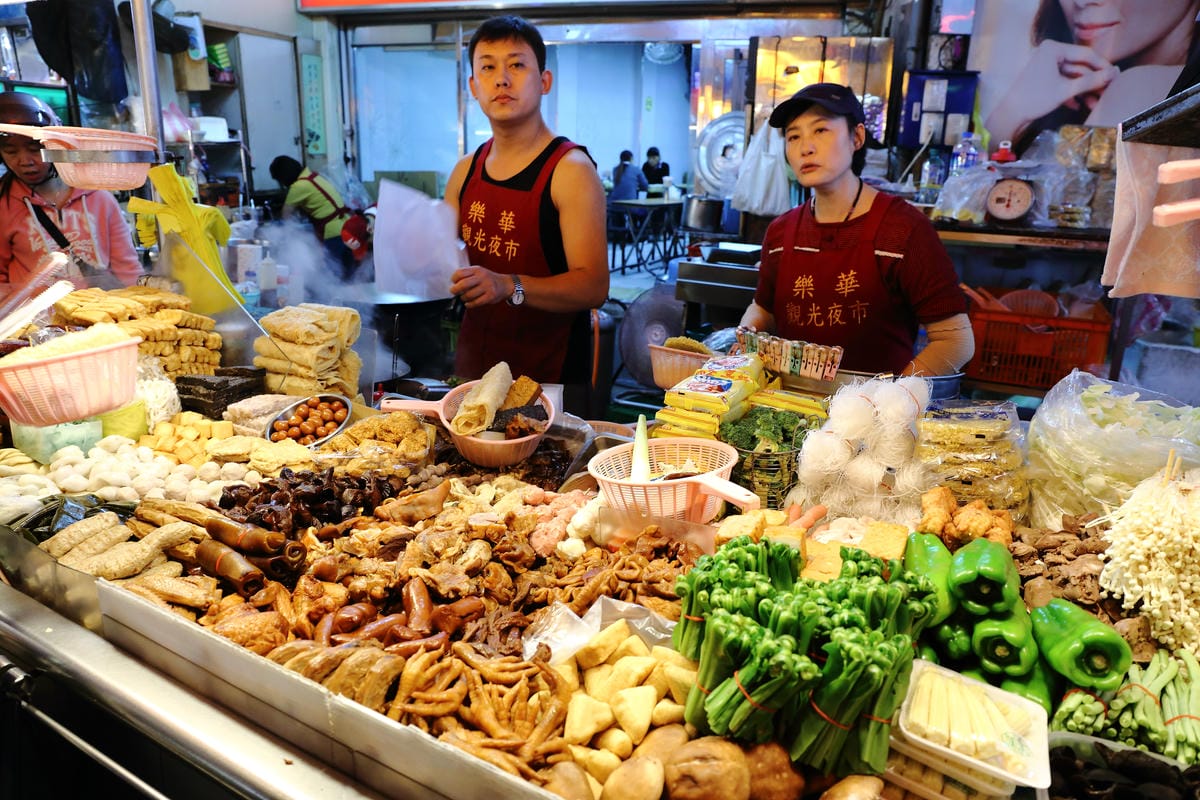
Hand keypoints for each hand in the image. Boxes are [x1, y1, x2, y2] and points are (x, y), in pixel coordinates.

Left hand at [450, 265, 511, 308]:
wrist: (505, 284)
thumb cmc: (488, 279)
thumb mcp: (479, 272)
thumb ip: (467, 275)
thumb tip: (453, 284)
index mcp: (477, 269)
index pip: (460, 273)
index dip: (454, 279)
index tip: (454, 282)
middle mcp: (482, 277)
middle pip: (463, 284)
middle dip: (455, 290)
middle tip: (454, 292)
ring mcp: (487, 287)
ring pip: (468, 295)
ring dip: (463, 298)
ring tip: (464, 297)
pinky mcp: (490, 296)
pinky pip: (475, 303)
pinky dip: (469, 304)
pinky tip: (468, 303)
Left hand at [986, 41, 1117, 141]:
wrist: (1010, 116)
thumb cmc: (1035, 99)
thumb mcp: (1066, 90)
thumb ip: (1091, 81)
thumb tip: (1115, 73)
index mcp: (1053, 48)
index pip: (1086, 54)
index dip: (1103, 66)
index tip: (1117, 76)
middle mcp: (1049, 53)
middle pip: (1080, 66)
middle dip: (1093, 82)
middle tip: (1109, 92)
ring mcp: (1046, 66)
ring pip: (1073, 77)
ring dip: (1084, 91)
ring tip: (1096, 104)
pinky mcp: (1044, 79)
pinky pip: (1063, 83)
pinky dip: (1071, 94)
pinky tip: (1079, 106)